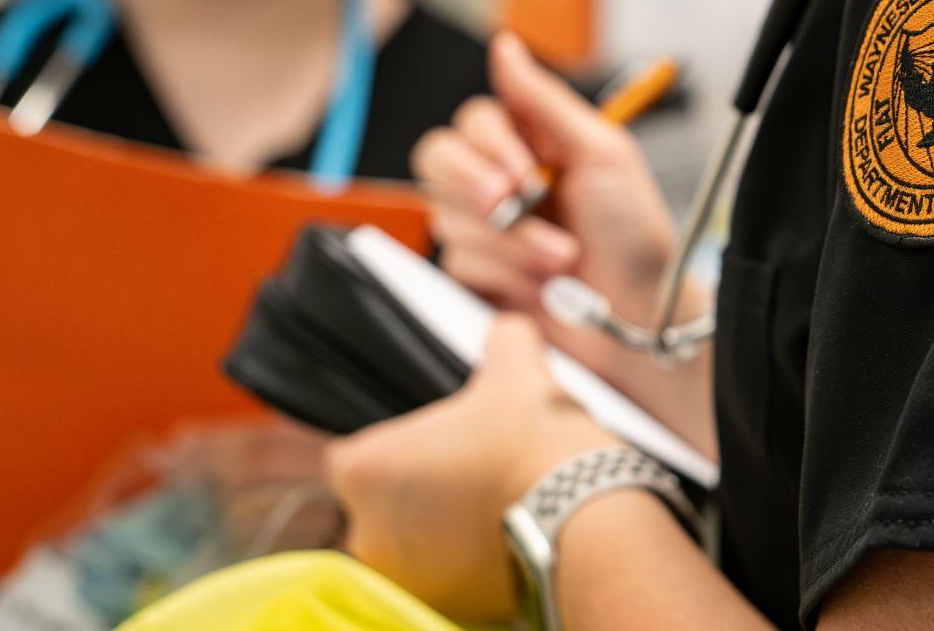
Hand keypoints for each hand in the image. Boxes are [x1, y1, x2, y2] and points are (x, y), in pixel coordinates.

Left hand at [327, 315, 616, 622]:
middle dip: (418, 489)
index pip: (352, 455)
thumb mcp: (519, 369)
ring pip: (409, 544)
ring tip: (495, 503)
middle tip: (472, 468)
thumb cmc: (534, 442)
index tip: (438, 440)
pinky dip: (463, 564)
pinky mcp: (440, 608)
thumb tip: (506, 331)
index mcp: (364, 470)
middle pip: (380, 503)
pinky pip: (440, 580)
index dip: (397, 444)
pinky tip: (505, 536)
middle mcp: (366, 533)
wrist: (582, 517)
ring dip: (439, 529)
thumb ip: (503, 340)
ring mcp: (403, 578)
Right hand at [412, 33, 674, 320]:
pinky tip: (542, 284)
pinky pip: (458, 262)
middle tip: (514, 206)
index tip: (525, 170)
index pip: (474, 121)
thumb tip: (505, 46)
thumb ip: (545, 101)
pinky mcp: (478, 275)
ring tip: (562, 258)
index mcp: (533, 143)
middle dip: (476, 187)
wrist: (639, 315)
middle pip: (437, 159)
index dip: (489, 144)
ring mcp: (486, 230)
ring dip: (511, 242)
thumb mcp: (603, 154)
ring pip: (447, 216)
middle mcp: (502, 181)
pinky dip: (505, 273)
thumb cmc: (635, 233)